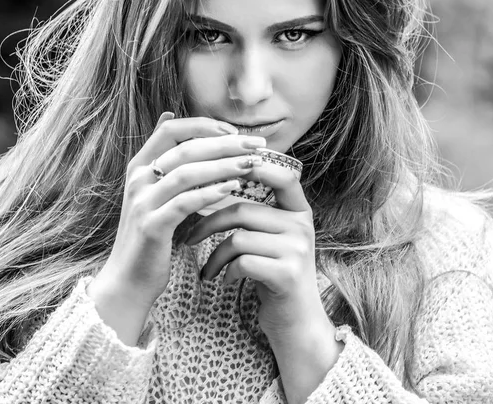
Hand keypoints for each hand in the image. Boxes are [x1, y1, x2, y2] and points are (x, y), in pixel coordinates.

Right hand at [87, 113, 266, 344]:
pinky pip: (185, 202)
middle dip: (224, 143)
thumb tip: (169, 115)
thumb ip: (165, 160)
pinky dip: (211, 192)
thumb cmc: (151, 234)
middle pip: (185, 149)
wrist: (128, 280)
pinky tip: (234, 188)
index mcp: (139, 166)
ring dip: (223, 165)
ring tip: (252, 164)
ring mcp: (143, 202)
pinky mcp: (152, 226)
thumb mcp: (153, 190)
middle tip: (256, 144)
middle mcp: (138, 179)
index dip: (203, 125)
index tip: (234, 131)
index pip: (171, 130)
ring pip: (187, 173)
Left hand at [185, 162, 342, 400]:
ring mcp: (298, 249)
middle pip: (243, 209)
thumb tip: (216, 179)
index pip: (280, 175)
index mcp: (299, 210)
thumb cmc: (274, 274)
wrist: (297, 324)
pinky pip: (242, 261)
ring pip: (238, 237)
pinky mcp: (288, 273)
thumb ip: (257, 212)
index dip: (251, 168)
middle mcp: (302, 224)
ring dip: (214, 255)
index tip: (218, 170)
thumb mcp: (273, 238)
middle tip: (190, 237)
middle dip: (209, 223)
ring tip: (206, 269)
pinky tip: (224, 281)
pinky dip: (225, 271)